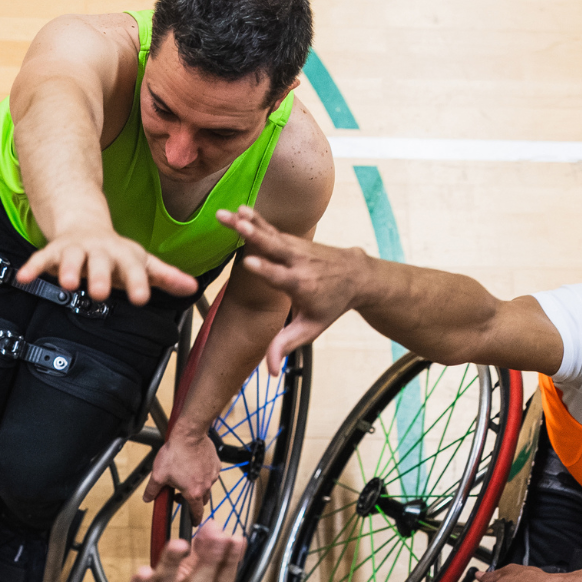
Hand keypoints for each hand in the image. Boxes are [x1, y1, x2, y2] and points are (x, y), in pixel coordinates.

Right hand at [18, 222, 196, 305]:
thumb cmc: (116, 252)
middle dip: (100, 276)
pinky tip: (23, 278)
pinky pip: (41, 259)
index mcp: (122, 255)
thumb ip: (164, 276)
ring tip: (69, 284)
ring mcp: (76, 250)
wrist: (85, 224)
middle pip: (100, 263)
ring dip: (69, 270)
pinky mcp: (54, 252)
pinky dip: (32, 267)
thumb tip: (194, 288)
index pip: (133, 270)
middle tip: (101, 292)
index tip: (141, 298)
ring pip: (72, 259)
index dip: (138, 283)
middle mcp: (99, 251)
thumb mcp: (141, 262)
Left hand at [144, 427, 219, 519]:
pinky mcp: (216, 464)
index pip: (196, 512)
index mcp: (193, 493)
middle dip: (193, 500)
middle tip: (182, 494)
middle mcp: (206, 486)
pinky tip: (194, 465)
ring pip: (207, 486)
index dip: (194, 519)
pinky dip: (204, 473)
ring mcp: (212, 474)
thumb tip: (148, 498)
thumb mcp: (158, 475)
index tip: (194, 522)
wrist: (189, 435)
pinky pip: (211, 473)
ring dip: (199, 486)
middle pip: (202, 500)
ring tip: (187, 476)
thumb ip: (152, 490)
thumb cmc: (176, 454)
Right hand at [218, 206, 365, 374]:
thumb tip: (270, 372)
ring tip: (224, 214)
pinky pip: (271, 228)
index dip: (265, 270)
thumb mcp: (312, 328)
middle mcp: (298, 261)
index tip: (249, 262)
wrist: (358, 275)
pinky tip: (239, 209)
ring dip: (246, 223)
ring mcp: (296, 247)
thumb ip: (287, 346)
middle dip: (253, 235)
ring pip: (269, 233)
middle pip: (272, 246)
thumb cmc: (332, 305)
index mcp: (301, 284)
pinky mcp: (293, 239)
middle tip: (235, 223)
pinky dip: (256, 219)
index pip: (280, 276)